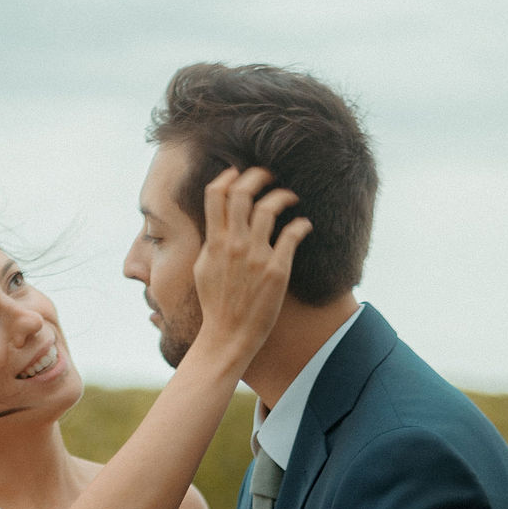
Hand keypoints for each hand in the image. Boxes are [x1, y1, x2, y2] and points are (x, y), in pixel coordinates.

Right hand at [192, 166, 311, 365]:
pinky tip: (304, 225)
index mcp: (214, 242)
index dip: (228, 176)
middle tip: (269, 174)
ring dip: (282, 195)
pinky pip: (292, 234)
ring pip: (269, 207)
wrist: (228, 335)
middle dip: (258, 175)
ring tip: (290, 196)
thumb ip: (210, 242)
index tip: (239, 173)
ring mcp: (256, 256)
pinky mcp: (276, 270)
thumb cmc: (216, 304)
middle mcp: (234, 244)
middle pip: (243, 192)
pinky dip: (301, 224)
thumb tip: (217, 223)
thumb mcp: (203, 268)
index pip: (216, 194)